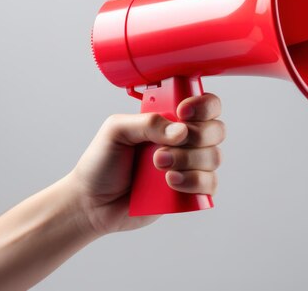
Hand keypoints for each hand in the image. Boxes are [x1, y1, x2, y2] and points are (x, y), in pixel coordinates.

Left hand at [68, 93, 223, 234]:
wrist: (91, 202)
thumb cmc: (102, 163)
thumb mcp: (116, 130)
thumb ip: (147, 123)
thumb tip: (180, 130)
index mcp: (170, 119)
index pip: (205, 104)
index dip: (203, 106)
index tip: (183, 113)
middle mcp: (184, 140)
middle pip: (216, 130)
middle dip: (194, 138)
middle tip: (160, 151)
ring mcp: (189, 166)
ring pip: (213, 158)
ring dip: (188, 162)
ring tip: (159, 169)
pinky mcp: (189, 191)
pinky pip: (209, 185)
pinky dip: (194, 183)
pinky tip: (171, 184)